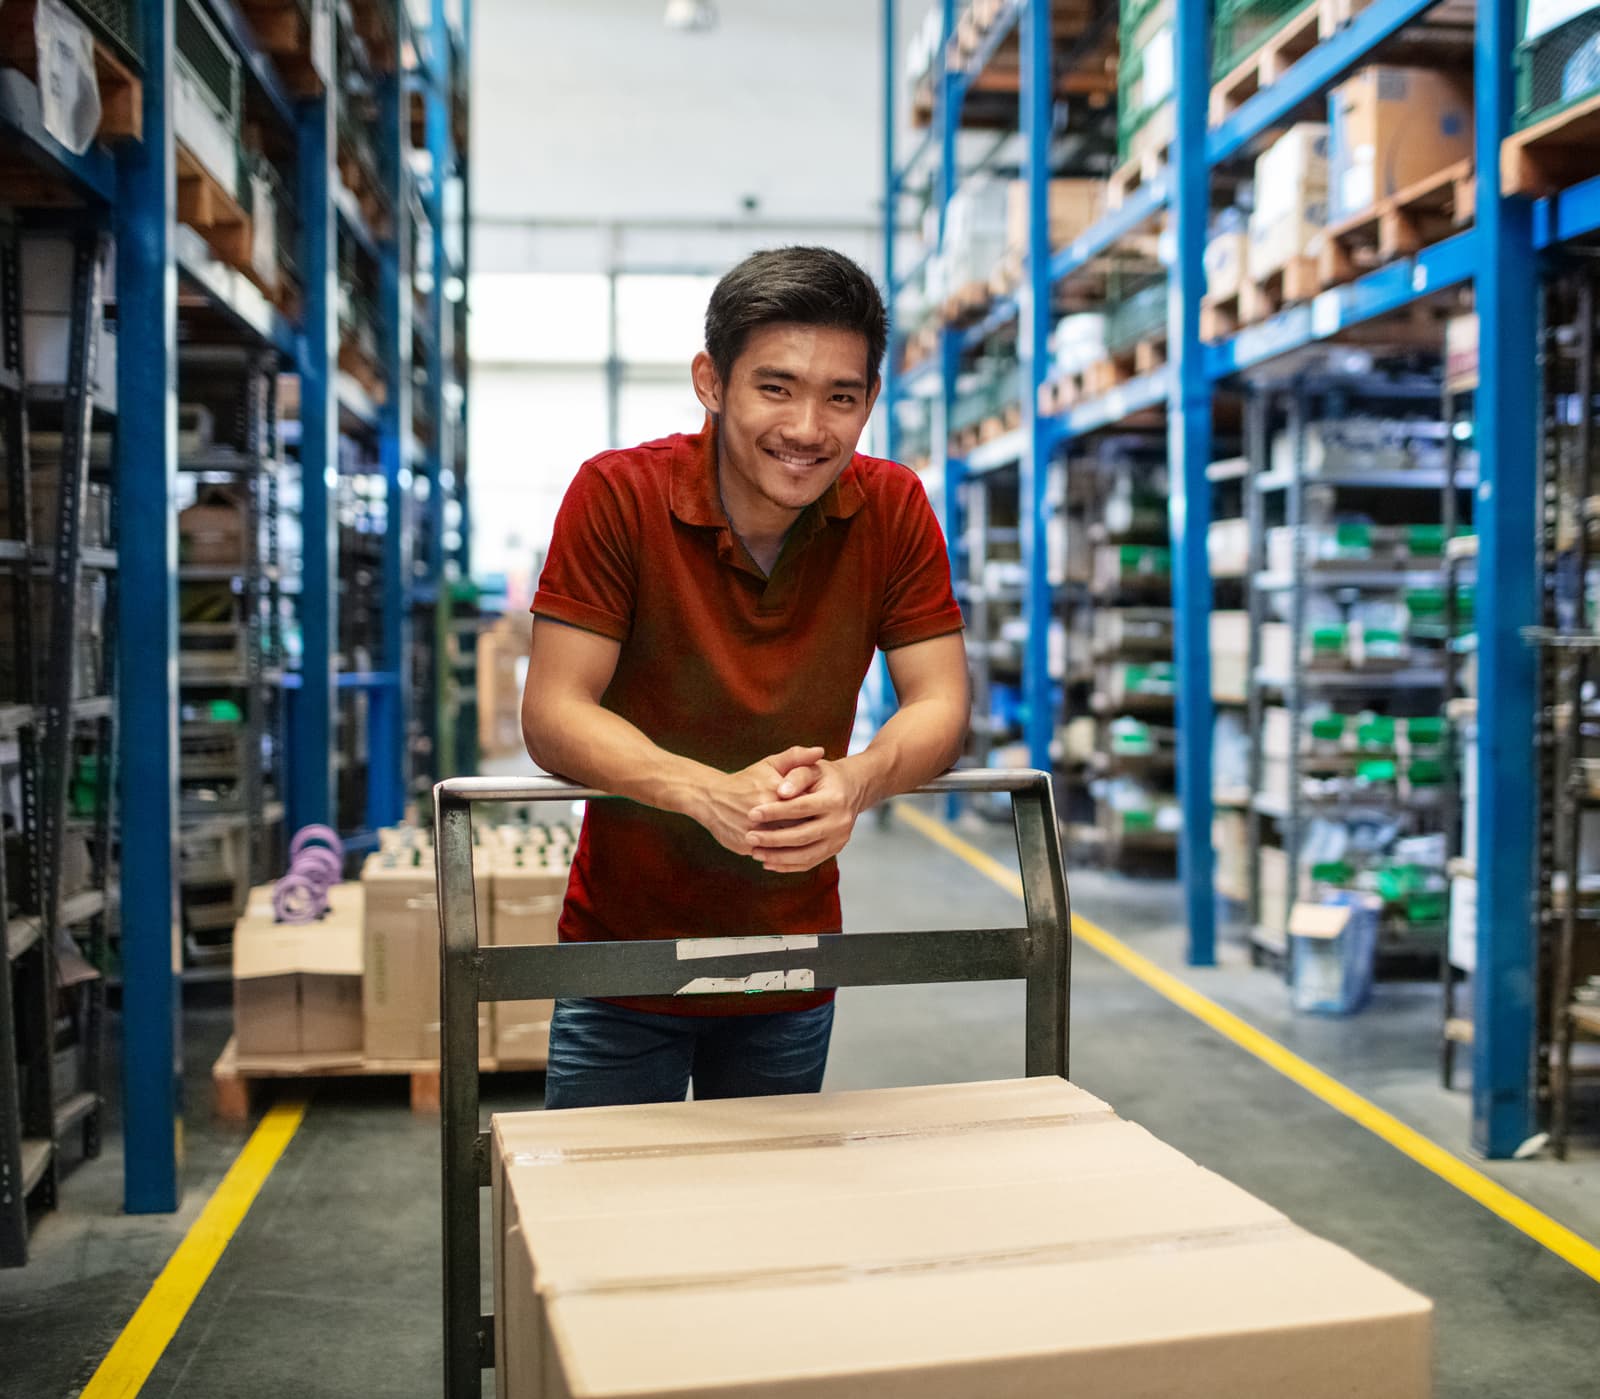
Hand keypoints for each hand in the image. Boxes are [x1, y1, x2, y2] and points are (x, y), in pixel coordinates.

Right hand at [695, 746, 824, 857]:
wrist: (710, 798)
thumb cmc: (747, 780)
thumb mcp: (770, 764)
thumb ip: (796, 757)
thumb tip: (820, 751)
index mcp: (774, 791)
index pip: (806, 805)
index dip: (816, 809)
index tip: (823, 810)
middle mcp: (763, 813)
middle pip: (797, 826)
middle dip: (809, 828)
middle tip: (819, 828)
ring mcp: (752, 831)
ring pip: (784, 844)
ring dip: (796, 844)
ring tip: (807, 840)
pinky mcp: (745, 845)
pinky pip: (769, 853)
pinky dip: (779, 853)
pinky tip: (790, 851)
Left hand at [745, 758, 867, 873]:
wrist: (850, 789)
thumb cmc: (824, 776)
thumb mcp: (811, 768)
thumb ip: (796, 776)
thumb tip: (781, 792)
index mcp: (834, 799)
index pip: (800, 807)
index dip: (775, 812)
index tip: (752, 814)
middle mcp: (840, 822)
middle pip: (802, 835)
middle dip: (773, 839)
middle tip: (750, 837)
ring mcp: (839, 839)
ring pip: (806, 855)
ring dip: (778, 857)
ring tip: (755, 853)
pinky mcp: (835, 849)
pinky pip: (810, 863)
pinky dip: (788, 866)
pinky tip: (769, 862)